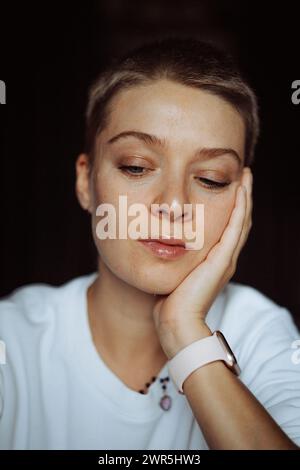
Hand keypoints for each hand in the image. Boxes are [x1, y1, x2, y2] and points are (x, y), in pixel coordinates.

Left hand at [152, 167, 252, 358]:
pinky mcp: (223, 260)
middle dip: (242, 197)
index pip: (228, 227)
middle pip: (239, 221)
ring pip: (241, 221)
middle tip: (244, 175)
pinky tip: (240, 191)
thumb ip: (174, 259)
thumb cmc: (170, 302)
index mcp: (215, 260)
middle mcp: (225, 258)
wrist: (177, 323)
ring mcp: (226, 259)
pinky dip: (239, 208)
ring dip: (244, 197)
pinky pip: (235, 228)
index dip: (232, 207)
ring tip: (246, 176)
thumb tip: (161, 244)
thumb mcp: (174, 273)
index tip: (231, 186)